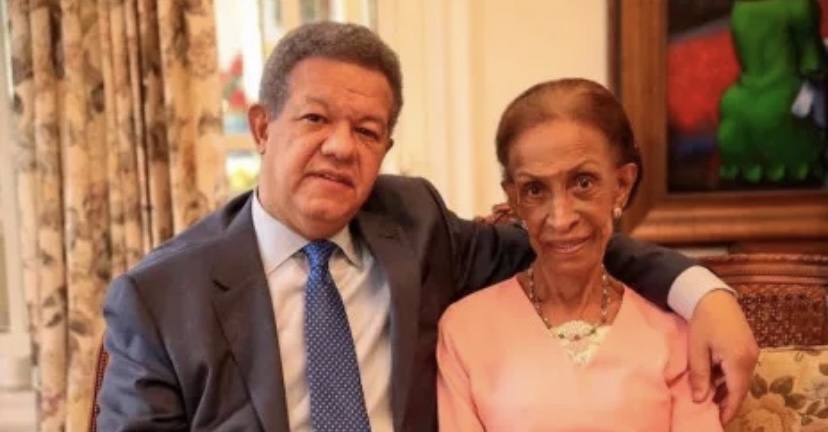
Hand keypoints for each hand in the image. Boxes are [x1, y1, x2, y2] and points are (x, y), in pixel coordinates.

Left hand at [688, 290, 758, 423]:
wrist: (713, 296)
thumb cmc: (702, 321)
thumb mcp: (697, 349)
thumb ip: (699, 376)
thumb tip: (699, 400)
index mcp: (738, 360)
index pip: (736, 393)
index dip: (728, 409)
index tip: (720, 421)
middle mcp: (751, 358)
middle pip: (741, 388)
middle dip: (728, 401)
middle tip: (714, 413)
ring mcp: (752, 352)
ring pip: (742, 379)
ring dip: (728, 389)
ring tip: (711, 399)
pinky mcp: (749, 347)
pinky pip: (741, 369)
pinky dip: (730, 378)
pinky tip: (716, 381)